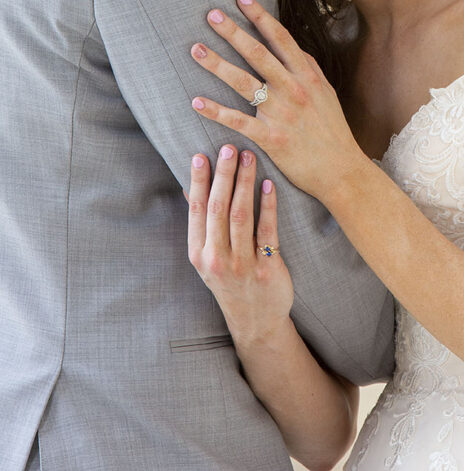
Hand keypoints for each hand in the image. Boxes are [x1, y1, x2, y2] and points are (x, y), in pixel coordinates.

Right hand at [187, 145, 293, 345]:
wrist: (256, 322)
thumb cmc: (231, 283)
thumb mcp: (207, 259)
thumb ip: (201, 226)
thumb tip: (189, 188)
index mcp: (199, 255)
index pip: (196, 211)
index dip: (198, 182)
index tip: (200, 155)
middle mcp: (216, 259)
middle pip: (218, 209)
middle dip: (223, 175)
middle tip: (228, 148)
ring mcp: (241, 265)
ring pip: (241, 215)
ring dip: (244, 183)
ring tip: (248, 157)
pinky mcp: (266, 268)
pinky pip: (267, 231)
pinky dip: (267, 205)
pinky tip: (268, 185)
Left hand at [189, 0, 364, 200]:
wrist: (341, 170)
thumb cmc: (333, 131)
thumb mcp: (327, 92)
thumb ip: (309, 69)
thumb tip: (293, 48)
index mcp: (307, 75)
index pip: (281, 38)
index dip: (260, 16)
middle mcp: (293, 89)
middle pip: (258, 54)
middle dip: (233, 32)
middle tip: (211, 14)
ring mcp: (281, 113)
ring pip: (243, 82)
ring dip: (217, 64)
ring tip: (196, 49)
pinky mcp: (270, 138)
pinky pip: (237, 120)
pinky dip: (215, 111)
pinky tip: (196, 102)